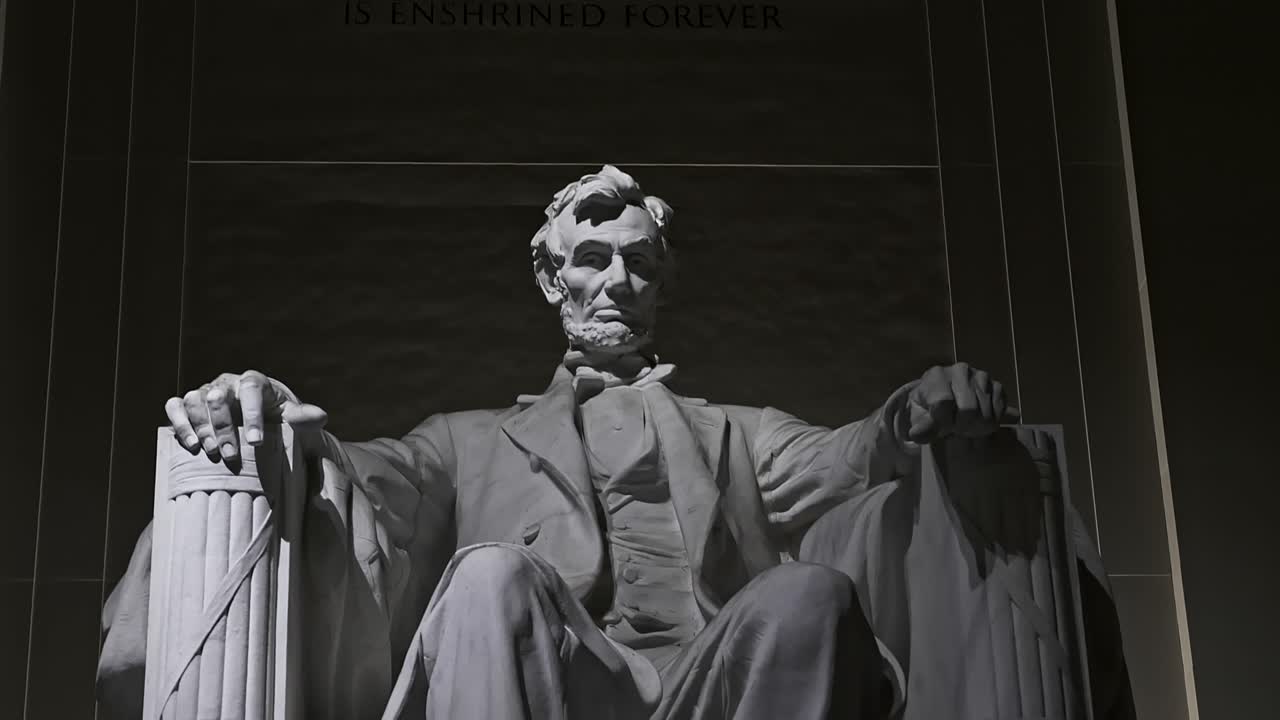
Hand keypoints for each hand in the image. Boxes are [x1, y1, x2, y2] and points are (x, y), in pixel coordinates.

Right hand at [164, 371, 326, 462]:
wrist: (256, 422)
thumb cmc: (276, 419)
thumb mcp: (293, 419)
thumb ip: (304, 418)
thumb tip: (320, 417)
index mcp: (255, 382)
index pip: (251, 389)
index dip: (252, 414)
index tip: (256, 441)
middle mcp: (227, 383)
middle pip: (218, 396)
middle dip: (224, 428)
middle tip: (231, 455)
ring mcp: (206, 392)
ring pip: (195, 400)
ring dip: (200, 427)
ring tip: (210, 452)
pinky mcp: (189, 405)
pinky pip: (175, 406)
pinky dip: (179, 422)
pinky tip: (189, 444)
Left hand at [905, 363, 1017, 443]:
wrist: (943, 399)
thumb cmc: (928, 408)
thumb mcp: (918, 418)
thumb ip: (920, 427)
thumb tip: (917, 435)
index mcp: (936, 375)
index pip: (944, 402)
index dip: (944, 422)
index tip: (941, 427)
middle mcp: (960, 370)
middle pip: (969, 410)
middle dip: (962, 426)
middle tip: (955, 428)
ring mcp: (980, 376)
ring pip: (986, 414)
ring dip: (976, 427)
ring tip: (965, 424)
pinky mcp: (996, 385)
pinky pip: (999, 411)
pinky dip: (990, 422)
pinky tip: (978, 419)